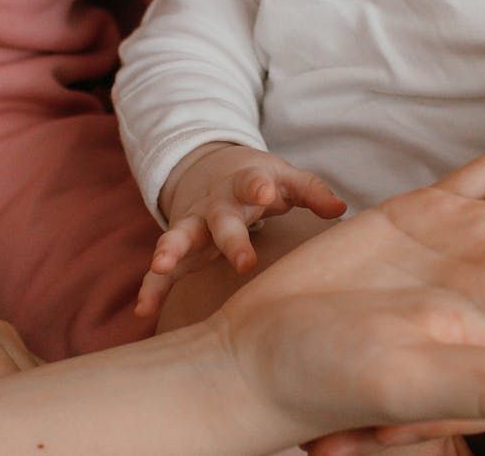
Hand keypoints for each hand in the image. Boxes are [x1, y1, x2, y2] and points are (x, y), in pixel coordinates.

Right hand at [137, 143, 346, 315]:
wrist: (211, 172)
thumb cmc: (261, 182)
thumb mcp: (287, 179)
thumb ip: (313, 192)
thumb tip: (340, 209)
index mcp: (245, 184)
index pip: (253, 183)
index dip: (259, 187)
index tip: (265, 192)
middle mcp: (216, 206)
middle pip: (221, 220)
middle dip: (230, 239)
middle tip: (242, 260)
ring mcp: (194, 227)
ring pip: (180, 238)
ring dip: (170, 251)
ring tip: (161, 267)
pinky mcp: (180, 251)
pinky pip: (162, 272)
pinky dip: (152, 289)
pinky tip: (144, 312)